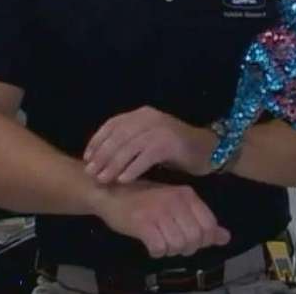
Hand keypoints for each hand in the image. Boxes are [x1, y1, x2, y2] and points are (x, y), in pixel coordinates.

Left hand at [84, 107, 217, 182]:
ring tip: (104, 179)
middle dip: (102, 155)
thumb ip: (130, 143)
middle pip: (118, 136)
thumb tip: (102, 156)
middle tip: (91, 172)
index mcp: (142, 114)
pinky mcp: (170, 143)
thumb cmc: (176, 149)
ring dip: (114, 164)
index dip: (97, 141)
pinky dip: (133, 169)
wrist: (208, 150)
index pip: (112, 124)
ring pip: (130, 147)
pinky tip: (124, 180)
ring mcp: (160, 129)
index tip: (87, 158)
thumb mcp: (149, 140)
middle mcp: (149, 117)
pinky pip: (145, 157)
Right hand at [93, 181, 230, 257]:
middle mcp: (175, 200)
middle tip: (173, 244)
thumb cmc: (146, 200)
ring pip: (177, 245)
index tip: (189, 240)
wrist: (112, 192)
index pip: (209, 225)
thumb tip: (226, 238)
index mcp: (187, 194)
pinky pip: (158, 248)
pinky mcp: (142, 222)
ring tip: (161, 243)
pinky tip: (151, 245)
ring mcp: (159, 210)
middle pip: (194, 239)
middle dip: (186, 248)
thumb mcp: (177, 206)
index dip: (203, 240)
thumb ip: (202, 221)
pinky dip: (156, 252)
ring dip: (170, 251)